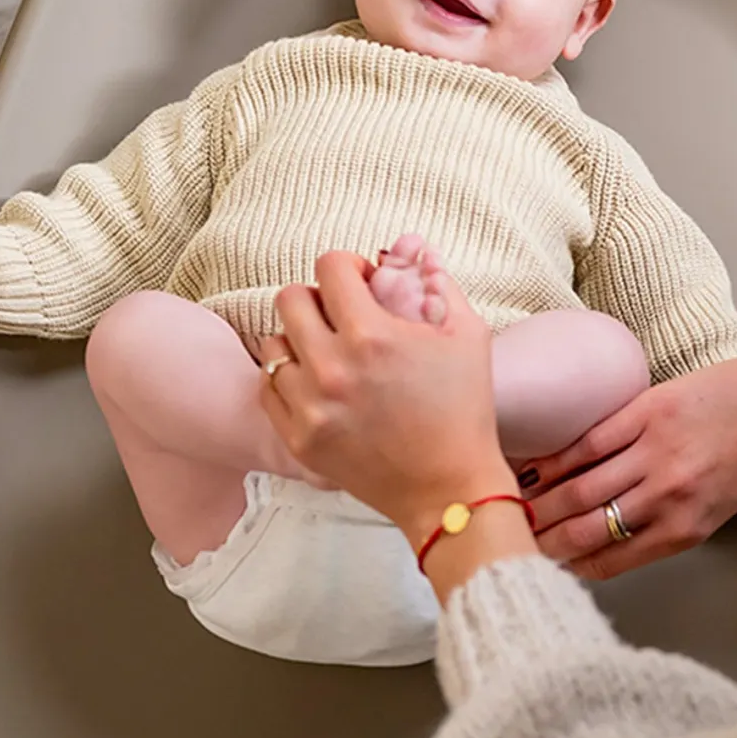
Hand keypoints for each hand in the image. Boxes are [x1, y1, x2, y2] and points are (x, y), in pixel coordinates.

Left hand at [259, 252, 515, 544]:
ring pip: (273, 345)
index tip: (364, 285)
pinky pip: (268, 388)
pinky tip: (317, 385)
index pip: (329, 267)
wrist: (449, 489)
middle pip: (289, 298)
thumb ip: (440, 283)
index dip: (349, 267)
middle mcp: (331, 368)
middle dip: (318, 298)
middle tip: (341, 317)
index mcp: (372, 336)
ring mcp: (309, 407)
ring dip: (299, 341)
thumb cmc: (465, 410)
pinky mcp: (298, 439)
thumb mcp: (468, 336)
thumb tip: (414, 248)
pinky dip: (288, 380)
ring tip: (328, 355)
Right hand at [524, 333, 736, 579]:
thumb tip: (627, 528)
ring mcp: (655, 452)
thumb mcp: (728, 505)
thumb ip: (677, 519)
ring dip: (541, 503)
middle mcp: (667, 496)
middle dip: (545, 541)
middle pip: (587, 527)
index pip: (613, 559)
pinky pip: (590, 441)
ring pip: (580, 487)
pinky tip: (535, 468)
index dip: (573, 568)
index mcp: (688, 526)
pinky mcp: (648, 412)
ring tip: (515, 509)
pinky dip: (558, 458)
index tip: (547, 569)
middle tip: (516, 543)